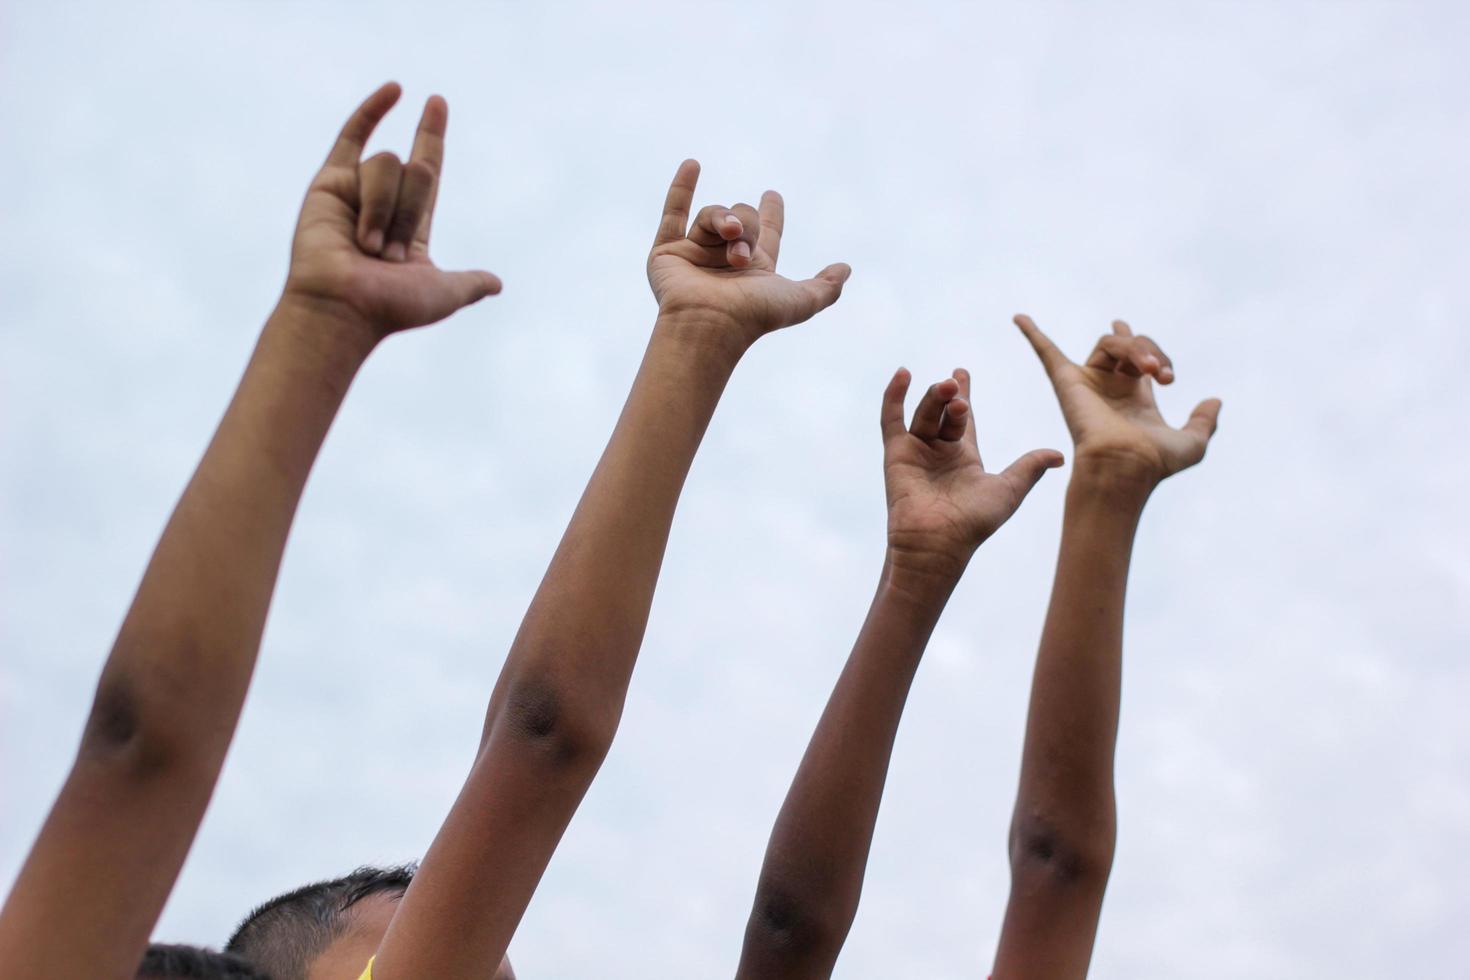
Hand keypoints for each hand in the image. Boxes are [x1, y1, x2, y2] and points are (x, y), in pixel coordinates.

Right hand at [283, 82, 500, 343]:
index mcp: (410, 228)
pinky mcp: (328, 184)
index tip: (438, 103)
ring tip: (367, 245)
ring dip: (384, 208)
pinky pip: (351, 137)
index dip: (433, 139)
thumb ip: (469, 284)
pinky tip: (397, 89)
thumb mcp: (444, 294)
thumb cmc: (390, 306)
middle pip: (417, 172)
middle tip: (391, 254)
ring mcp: (355, 192)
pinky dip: (372, 111)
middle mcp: (384, 205)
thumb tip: (495, 284)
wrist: (343, 307)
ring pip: (387, 165)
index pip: (428, 174)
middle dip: (412, 211)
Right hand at [647, 160, 849, 348]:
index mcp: (754, 269)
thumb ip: (826, 288)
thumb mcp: (800, 301)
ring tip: (729, 235)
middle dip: (747, 225)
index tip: (772, 196)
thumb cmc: (753, 316)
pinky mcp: (667, 253)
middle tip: (743, 255)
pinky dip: (681, 188)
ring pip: (713, 214)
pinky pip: (673, 213)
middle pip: (742, 217)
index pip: (766, 233)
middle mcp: (724, 259)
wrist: (709, 324)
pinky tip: (693, 164)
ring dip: (724, 220)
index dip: (771, 214)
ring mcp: (694, 255)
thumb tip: (845, 269)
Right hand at [881, 368, 1062, 574]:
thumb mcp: (1008, 490)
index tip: (962, 372)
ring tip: (948, 387)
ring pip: (925, 413)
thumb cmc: (974, 523)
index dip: (965, 394)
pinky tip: (903, 373)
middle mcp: (939, 452)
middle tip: (958, 384)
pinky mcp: (896, 454)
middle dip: (952, 395)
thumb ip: (1029, 468)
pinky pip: (891, 420)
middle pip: (945, 412)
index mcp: (964, 457)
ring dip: (935, 396)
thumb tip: (1058, 455)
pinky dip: (894, 396)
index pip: (964, 419)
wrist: (940, 542)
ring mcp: (916, 452)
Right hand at [1014, 315, 1220, 485]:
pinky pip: (1046, 352)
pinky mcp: (1067, 381)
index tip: (1159, 368)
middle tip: (1165, 377)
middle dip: (1153, 352)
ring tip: (1152, 370)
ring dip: (1137, 346)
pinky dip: (1032, 333)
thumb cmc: (1154, 464)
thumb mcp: (1192, 443)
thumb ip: (1204, 423)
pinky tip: (1019, 317)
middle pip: (1130, 345)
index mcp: (1133, 397)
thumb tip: (1214, 401)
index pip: (1136, 359)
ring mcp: (1086, 383)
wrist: (1125, 466)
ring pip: (1111, 342)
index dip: (1145, 347)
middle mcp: (1108, 387)